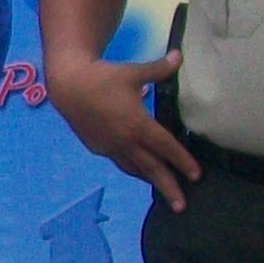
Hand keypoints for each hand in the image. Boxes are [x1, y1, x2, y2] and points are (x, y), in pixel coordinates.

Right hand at [44, 48, 199, 211]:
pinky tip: (137, 169)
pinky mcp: (98, 147)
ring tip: (162, 192)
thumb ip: (159, 70)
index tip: (196, 176)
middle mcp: (125, 141)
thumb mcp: (133, 72)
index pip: (166, 148)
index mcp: (138, 124)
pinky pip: (119, 161)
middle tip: (182, 206)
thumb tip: (179, 56)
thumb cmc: (103, 77)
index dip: (182, 162)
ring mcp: (110, 146)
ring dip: (149, 180)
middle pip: (152, 169)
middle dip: (168, 188)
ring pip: (134, 169)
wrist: (67, 86)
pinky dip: (132, 168)